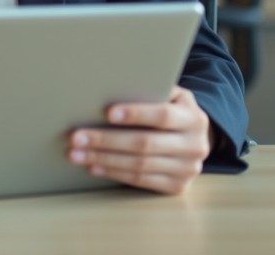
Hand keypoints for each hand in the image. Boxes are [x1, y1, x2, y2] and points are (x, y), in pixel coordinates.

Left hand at [67, 86, 211, 194]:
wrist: (197, 140)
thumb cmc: (175, 111)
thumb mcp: (173, 96)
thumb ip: (151, 91)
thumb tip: (112, 87)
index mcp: (194, 118)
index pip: (162, 116)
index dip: (135, 114)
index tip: (107, 113)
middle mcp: (195, 146)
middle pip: (145, 144)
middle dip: (106, 140)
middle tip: (77, 137)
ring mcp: (187, 169)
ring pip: (139, 165)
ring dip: (104, 159)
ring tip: (78, 154)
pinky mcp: (177, 187)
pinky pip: (141, 181)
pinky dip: (115, 173)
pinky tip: (95, 167)